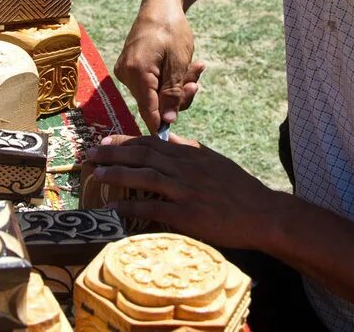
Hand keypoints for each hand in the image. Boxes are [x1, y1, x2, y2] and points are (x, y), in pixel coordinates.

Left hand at [86, 135, 276, 249]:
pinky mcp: (187, 214)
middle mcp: (185, 168)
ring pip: (144, 177)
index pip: (152, 142)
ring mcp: (185, 191)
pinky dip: (131, 206)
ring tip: (95, 176)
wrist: (262, 213)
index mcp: (191, 154)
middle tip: (90, 154)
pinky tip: (113, 207)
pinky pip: (152, 208)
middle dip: (113, 154)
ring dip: (116, 175)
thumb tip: (170, 138)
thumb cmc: (239, 188)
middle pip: (142, 155)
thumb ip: (191, 149)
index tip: (105, 141)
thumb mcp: (214, 160)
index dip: (125, 141)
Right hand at [114, 0, 204, 134]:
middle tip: (196, 81)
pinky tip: (185, 66)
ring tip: (196, 67)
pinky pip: (151, 82)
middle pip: (153, 103)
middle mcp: (126, 74)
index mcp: (136, 72)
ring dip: (176, 86)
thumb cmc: (171, 28)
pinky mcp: (130, 68)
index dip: (163, 123)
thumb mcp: (179, 62)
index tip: (177, 133)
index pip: (148, 110)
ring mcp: (126, 71)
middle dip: (178, 96)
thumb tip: (168, 120)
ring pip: (154, 93)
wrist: (159, 5)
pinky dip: (167, 78)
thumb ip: (173, 93)